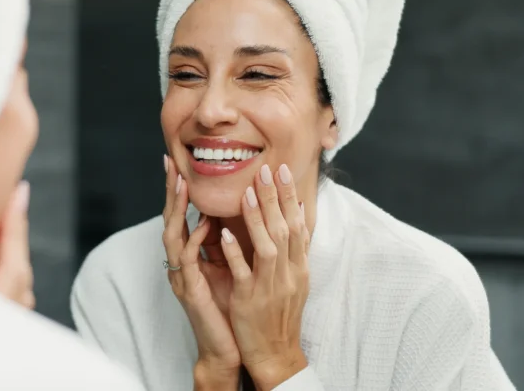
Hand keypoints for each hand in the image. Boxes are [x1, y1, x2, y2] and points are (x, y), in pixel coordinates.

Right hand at [162, 156, 240, 389]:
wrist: (228, 347)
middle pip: (170, 219)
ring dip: (177, 209)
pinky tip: (205, 224)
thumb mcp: (227, 268)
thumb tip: (225, 214)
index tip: (177, 163)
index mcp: (189, 256)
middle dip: (169, 191)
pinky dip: (196, 240)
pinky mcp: (190, 290)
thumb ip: (222, 244)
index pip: (181, 216)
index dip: (178, 190)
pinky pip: (189, 260)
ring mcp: (182, 276)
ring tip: (181, 184)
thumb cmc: (228, 308)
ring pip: (173, 235)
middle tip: (169, 163)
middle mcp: (180, 263)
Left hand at [220, 164, 309, 388]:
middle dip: (276, 198)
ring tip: (248, 193)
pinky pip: (242, 272)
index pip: (298, 225)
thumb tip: (298, 214)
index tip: (283, 170)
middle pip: (285, 229)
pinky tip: (224, 234)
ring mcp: (269, 287)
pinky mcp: (249, 300)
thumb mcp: (295, 280)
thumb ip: (295, 250)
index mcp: (299, 267)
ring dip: (257, 219)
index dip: (290, 197)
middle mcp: (288, 274)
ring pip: (266, 247)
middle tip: (266, 169)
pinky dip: (234, 252)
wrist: (276, 353)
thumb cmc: (281, 315)